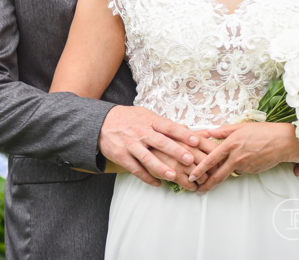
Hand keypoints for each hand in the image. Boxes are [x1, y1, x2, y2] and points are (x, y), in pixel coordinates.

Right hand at [98, 106, 215, 186]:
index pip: (169, 127)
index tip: (196, 141)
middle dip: (176, 151)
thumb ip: (165, 124)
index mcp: (149, 121)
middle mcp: (141, 132)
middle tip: (190, 160)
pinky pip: (135, 169)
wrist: (101, 123)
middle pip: (161, 142)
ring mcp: (130, 144)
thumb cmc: (129, 119)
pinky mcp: (122, 156)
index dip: (182, 134)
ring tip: (173, 176)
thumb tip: (187, 128)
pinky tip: (157, 184)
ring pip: (147, 158)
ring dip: (161, 168)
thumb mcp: (145, 115)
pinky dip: (147, 178)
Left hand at [188, 122, 298, 192]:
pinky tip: (249, 157)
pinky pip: (243, 170)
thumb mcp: (240, 127)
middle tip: (200, 189)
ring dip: (228, 169)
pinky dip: (241, 166)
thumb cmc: (263, 131)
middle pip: (218, 175)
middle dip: (207, 184)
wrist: (283, 142)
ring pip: (231, 171)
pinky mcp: (253, 171)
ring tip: (235, 160)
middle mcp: (236, 157)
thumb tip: (208, 132)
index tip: (192, 176)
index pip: (211, 160)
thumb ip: (222, 131)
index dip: (200, 170)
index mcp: (230, 145)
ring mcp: (245, 166)